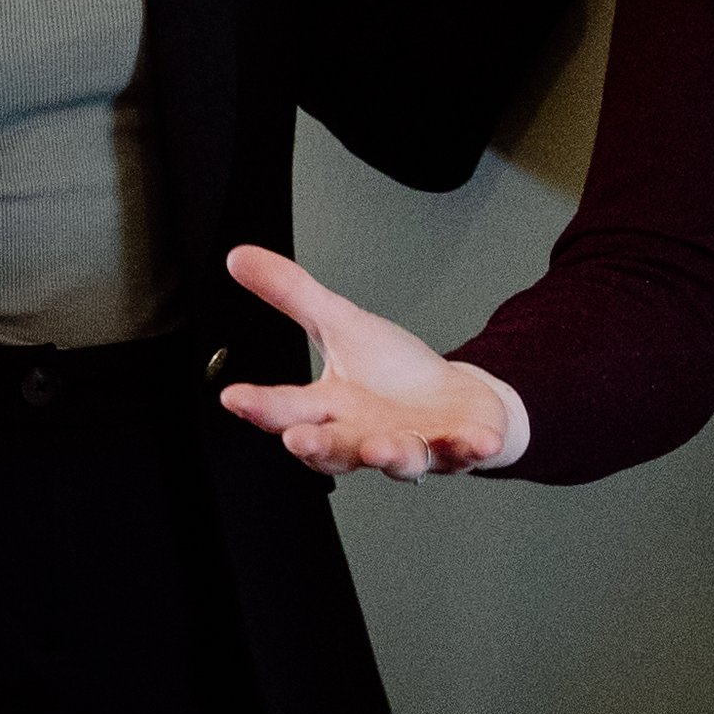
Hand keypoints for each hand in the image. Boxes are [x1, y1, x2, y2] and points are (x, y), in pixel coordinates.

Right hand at [218, 246, 527, 477]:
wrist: (456, 401)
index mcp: (333, 408)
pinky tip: (480, 442)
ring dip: (389, 455)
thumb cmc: (392, 372)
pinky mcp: (458, 446)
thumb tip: (238, 256)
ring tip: (381, 447)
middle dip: (316, 446)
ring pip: (397, 457)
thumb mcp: (340, 324)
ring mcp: (413, 445)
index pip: (288, 408)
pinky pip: (466, 451)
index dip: (260, 406)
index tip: (234, 398)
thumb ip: (291, 294)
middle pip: (335, 446)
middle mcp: (366, 435)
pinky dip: (472, 448)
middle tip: (298, 439)